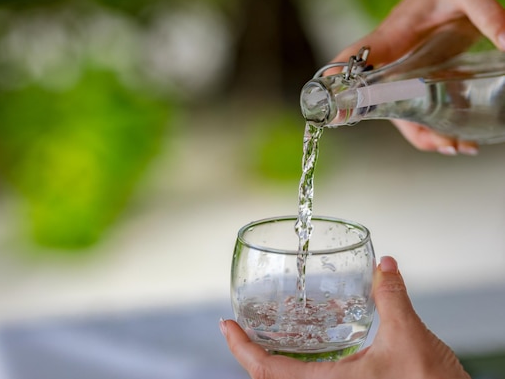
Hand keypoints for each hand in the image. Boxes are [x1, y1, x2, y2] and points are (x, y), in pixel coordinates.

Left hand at [220, 256, 469, 378]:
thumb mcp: (408, 336)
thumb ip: (391, 297)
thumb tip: (385, 266)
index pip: (266, 370)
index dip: (240, 348)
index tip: (226, 326)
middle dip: (248, 354)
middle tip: (236, 329)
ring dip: (270, 361)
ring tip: (261, 336)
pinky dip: (293, 366)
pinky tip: (302, 349)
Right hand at [331, 0, 504, 154]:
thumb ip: (487, 14)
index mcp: (389, 37)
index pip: (350, 62)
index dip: (337, 87)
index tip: (336, 112)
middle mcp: (390, 60)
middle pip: (380, 105)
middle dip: (409, 129)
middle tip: (443, 143)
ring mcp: (403, 72)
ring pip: (402, 114)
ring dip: (425, 135)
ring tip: (457, 145)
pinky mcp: (419, 77)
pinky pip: (419, 110)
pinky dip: (435, 128)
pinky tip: (459, 137)